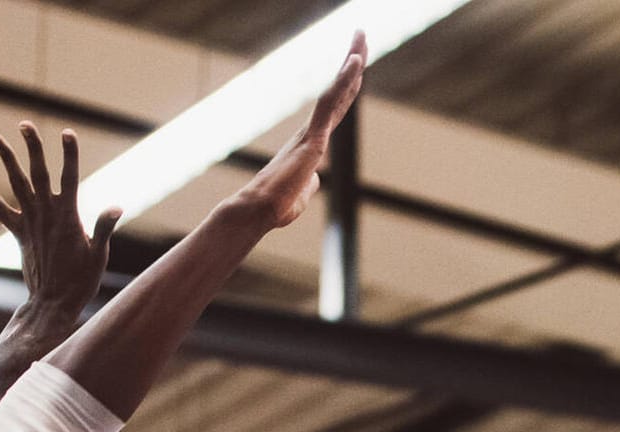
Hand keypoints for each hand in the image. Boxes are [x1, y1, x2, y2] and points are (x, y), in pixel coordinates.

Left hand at [0, 124, 122, 311]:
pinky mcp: (19, 233)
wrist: (52, 304)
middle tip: (25, 124)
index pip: (69, 178)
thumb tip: (116, 207)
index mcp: (68, 217)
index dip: (69, 154)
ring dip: (5, 159)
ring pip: (15, 184)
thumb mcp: (98, 256)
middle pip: (37, 173)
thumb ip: (104, 229)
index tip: (67, 133)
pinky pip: (0, 208)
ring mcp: (29, 222)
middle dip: (32, 147)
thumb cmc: (80, 282)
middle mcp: (46, 215)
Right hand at [236, 31, 366, 229]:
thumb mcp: (301, 192)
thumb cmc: (276, 205)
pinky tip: (355, 61)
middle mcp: (312, 129)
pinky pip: (331, 102)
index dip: (348, 83)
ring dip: (351, 61)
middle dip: (352, 61)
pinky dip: (344, 80)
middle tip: (360, 33)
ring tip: (360, 34)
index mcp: (312, 141)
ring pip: (336, 89)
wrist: (259, 210)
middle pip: (339, 89)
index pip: (336, 105)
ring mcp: (313, 131)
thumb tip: (311, 178)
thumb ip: (309, 180)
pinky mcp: (313, 138)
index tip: (356, 60)